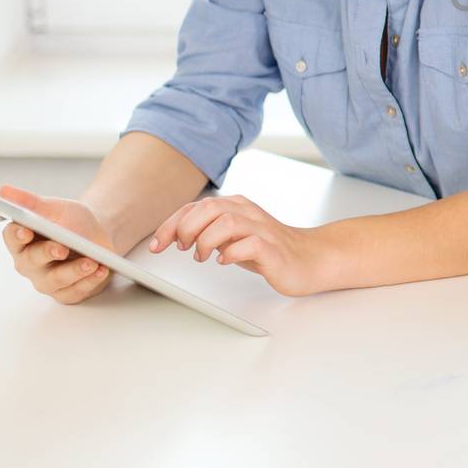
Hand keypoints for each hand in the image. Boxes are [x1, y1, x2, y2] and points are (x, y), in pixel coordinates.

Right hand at [0, 186, 114, 303]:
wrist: (99, 235)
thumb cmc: (72, 222)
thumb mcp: (55, 207)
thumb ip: (30, 201)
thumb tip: (3, 190)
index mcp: (22, 240)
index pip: (12, 238)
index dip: (17, 235)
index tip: (26, 230)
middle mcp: (30, 263)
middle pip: (31, 261)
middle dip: (46, 253)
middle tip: (61, 248)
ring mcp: (47, 281)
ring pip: (56, 280)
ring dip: (74, 271)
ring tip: (91, 261)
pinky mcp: (66, 293)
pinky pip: (75, 291)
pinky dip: (89, 282)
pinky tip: (101, 270)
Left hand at [149, 194, 325, 296]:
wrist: (308, 259)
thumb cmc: (269, 249)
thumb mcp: (232, 237)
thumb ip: (209, 230)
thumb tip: (178, 233)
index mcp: (236, 207)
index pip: (197, 206)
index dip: (171, 224)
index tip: (158, 243)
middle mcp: (248, 213)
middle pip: (210, 207)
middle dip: (186, 229)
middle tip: (183, 248)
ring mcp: (262, 229)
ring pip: (227, 222)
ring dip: (206, 240)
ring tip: (202, 256)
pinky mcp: (272, 249)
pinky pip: (249, 244)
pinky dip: (231, 253)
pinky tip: (225, 261)